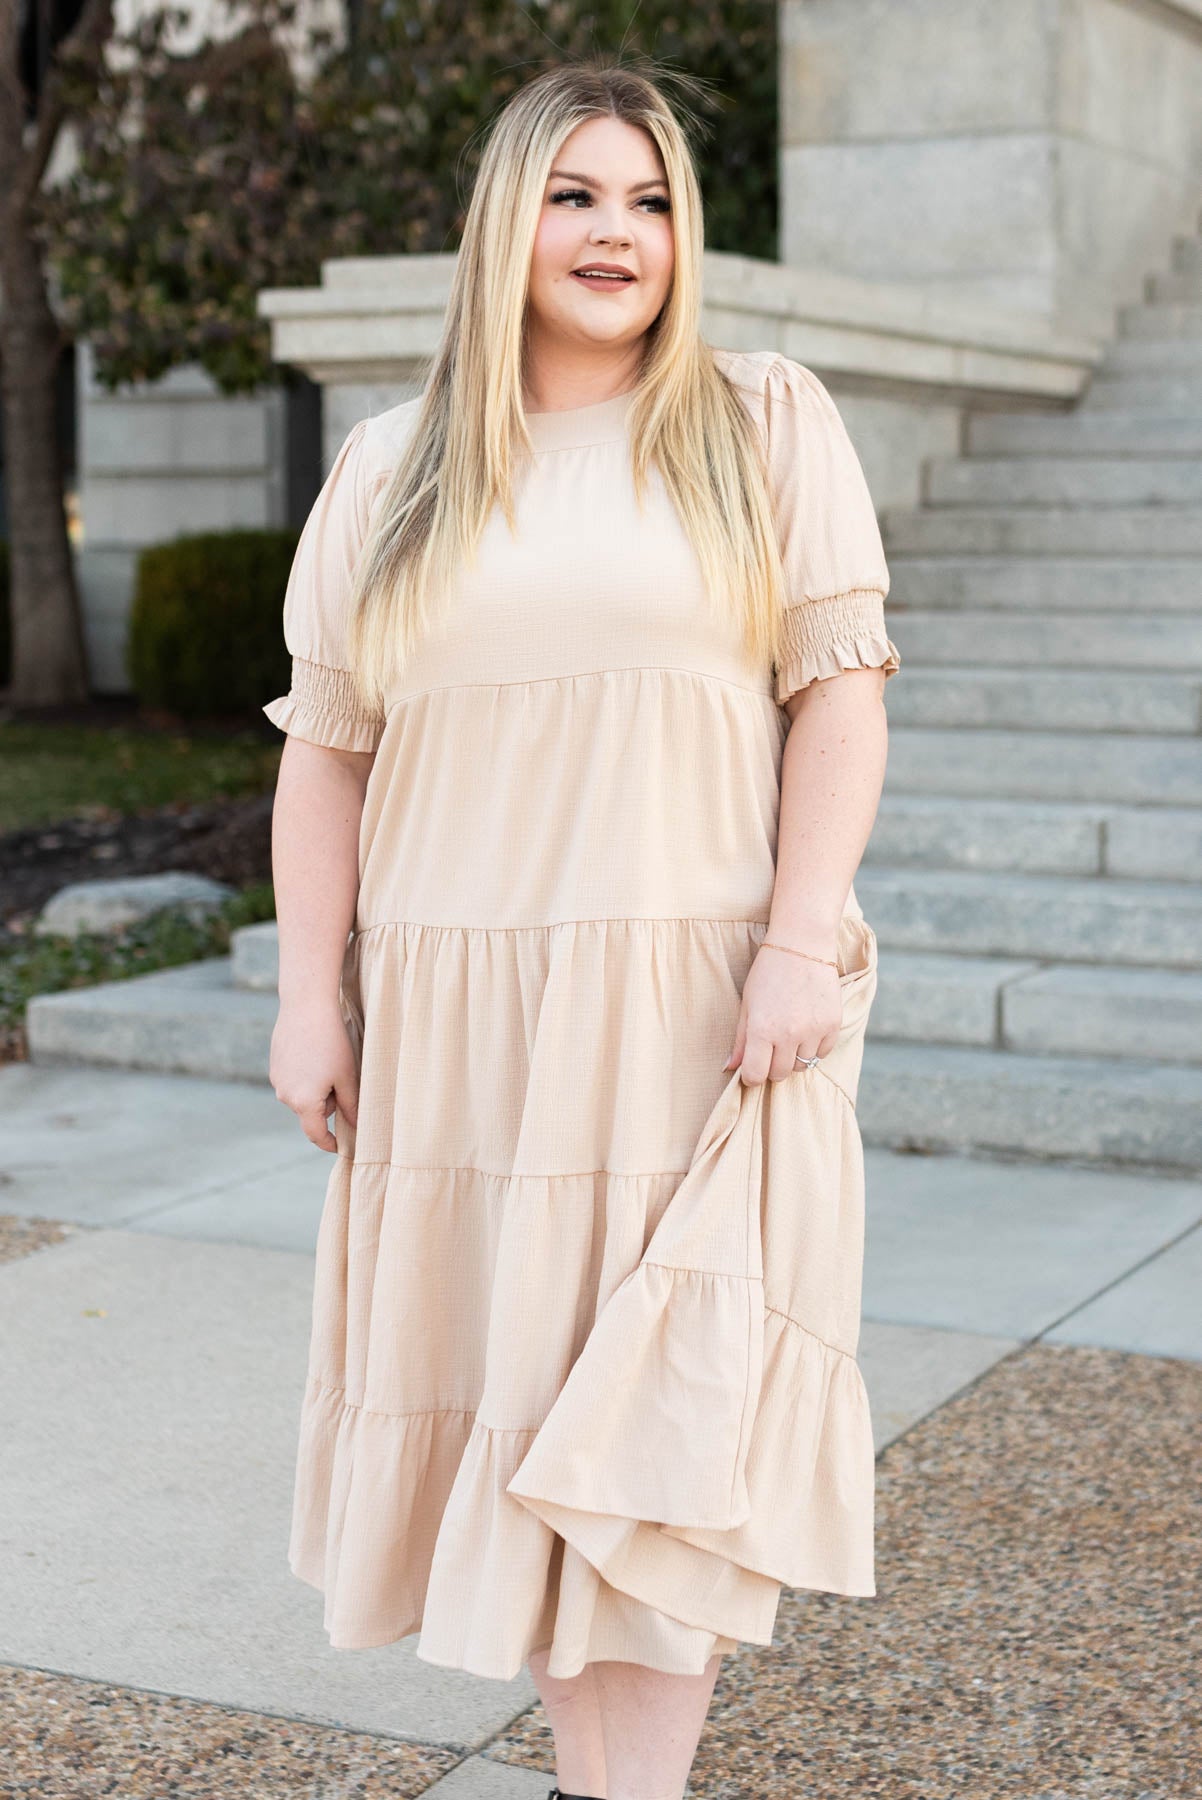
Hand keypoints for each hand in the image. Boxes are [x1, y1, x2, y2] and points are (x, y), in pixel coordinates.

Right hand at [269, 997, 360, 1151]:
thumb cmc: (332, 1042)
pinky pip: (294, 1078)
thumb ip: (351, 1106)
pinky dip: (306, 1073)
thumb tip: (356, 1127)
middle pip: (311, 1111)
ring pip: (302, 1094)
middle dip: (328, 1103)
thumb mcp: (347, 1076)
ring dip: (317, 1087)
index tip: (341, 1146)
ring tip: (329, 1059)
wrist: (306, 1006)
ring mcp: (277, 1078)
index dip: (329, 1143)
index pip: (315, 1134)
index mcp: (304, 1102)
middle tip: (343, 1077)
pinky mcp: (275, 1063)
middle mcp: (285, 1095)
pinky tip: (315, 1051)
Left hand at [723, 942, 841, 1086]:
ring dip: (794, 1056)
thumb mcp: (748, 1004)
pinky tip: (807, 1028)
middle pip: (780, 1074)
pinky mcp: (833, 1025)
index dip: (752, 1076)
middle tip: (771, 1048)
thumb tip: (731, 1069)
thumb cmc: (768, 972)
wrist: (802, 945)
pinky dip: (814, 1047)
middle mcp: (788, 1034)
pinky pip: (823, 1053)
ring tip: (790, 1033)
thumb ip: (740, 1040)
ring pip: (803, 1065)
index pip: (756, 1075)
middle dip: (772, 1066)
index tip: (752, 1068)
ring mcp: (813, 1031)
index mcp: (762, 1029)